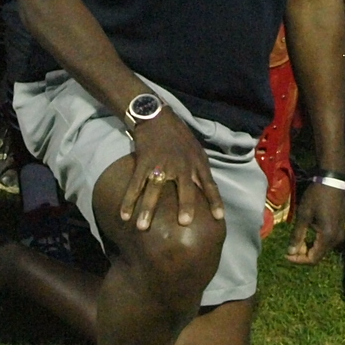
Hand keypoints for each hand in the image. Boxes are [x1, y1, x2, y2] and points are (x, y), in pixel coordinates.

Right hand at [120, 108, 222, 230]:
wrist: (157, 116)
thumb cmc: (179, 136)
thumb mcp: (196, 151)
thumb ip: (200, 171)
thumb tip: (206, 193)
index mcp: (197, 162)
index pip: (210, 184)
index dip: (215, 201)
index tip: (219, 217)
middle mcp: (181, 164)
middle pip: (184, 187)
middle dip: (185, 204)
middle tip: (184, 222)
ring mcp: (161, 163)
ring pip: (154, 189)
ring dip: (147, 209)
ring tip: (142, 227)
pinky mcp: (144, 162)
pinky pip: (135, 184)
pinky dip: (128, 200)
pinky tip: (124, 215)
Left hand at [288, 177, 344, 263]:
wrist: (333, 180)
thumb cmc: (317, 196)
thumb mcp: (304, 215)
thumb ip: (297, 235)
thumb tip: (290, 252)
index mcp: (327, 237)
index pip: (312, 258)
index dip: (298, 260)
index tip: (286, 255)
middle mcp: (336, 240)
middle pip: (318, 255)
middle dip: (302, 254)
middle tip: (289, 247)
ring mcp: (339, 234)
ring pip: (322, 249)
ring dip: (308, 248)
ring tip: (296, 240)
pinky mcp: (339, 229)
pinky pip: (326, 242)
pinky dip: (315, 242)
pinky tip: (306, 234)